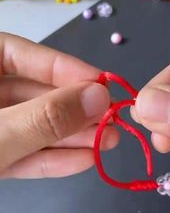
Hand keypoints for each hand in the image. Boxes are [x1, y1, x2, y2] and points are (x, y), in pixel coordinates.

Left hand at [0, 32, 117, 178]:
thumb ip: (44, 117)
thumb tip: (98, 98)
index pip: (14, 52)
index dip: (61, 66)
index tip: (99, 85)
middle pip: (29, 94)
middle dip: (73, 111)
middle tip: (111, 121)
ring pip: (29, 127)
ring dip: (69, 138)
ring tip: (107, 143)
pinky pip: (19, 154)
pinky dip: (49, 160)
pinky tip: (83, 160)